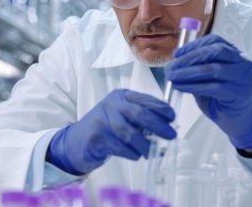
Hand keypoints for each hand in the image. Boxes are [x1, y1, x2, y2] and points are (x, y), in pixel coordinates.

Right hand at [47, 89, 175, 174]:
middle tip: (171, 135)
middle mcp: (111, 105)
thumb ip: (141, 115)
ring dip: (146, 145)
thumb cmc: (107, 126)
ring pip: (129, 133)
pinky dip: (132, 154)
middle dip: (158, 125)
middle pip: (138, 113)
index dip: (161, 108)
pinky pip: (120, 147)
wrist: (79, 139)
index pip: (144, 99)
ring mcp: (102, 121)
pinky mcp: (96, 138)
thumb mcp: (122, 113)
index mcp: (121, 96)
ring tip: (153, 152)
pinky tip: (136, 155)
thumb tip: (167, 125)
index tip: (172, 117)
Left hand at [166, 34, 251, 149]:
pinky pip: (212, 87)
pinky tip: (180, 87)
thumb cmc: (224, 99)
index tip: (177, 53)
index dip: (194, 45)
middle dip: (190, 58)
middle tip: (172, 67)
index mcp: (236, 55)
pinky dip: (193, 86)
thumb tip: (174, 64)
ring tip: (172, 77)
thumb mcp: (210, 79)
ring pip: (213, 69)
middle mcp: (244, 62)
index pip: (215, 41)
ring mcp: (244, 77)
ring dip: (188, 72)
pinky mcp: (239, 93)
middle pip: (215, 51)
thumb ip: (198, 68)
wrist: (242, 122)